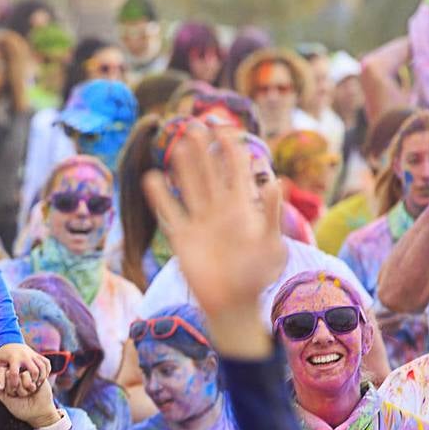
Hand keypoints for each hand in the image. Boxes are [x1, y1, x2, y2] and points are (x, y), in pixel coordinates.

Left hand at [0, 342, 48, 396]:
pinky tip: (42, 378)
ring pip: (42, 367)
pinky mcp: (38, 355)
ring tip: (36, 384)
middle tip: (29, 388)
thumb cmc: (3, 356)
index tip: (13, 391)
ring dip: (41, 377)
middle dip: (32, 381)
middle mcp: (25, 355)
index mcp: (13, 358)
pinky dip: (47, 371)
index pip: (15, 374)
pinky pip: (47, 363)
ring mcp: (33, 354)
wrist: (11, 341)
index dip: (14, 384)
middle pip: (34, 371)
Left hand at [0, 368, 59, 426]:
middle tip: (21, 395)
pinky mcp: (36, 372)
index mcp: (7, 379)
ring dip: (23, 388)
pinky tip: (35, 389)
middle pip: (9, 375)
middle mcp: (16, 374)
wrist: (38, 413)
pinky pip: (29, 374)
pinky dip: (31, 385)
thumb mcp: (5, 398)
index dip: (7, 389)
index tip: (12, 396)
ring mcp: (26, 372)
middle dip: (15, 389)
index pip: (0, 376)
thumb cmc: (21, 407)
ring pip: (19, 375)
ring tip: (28, 393)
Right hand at [143, 121, 282, 354]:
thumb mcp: (271, 245)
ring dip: (184, 167)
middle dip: (203, 149)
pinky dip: (160, 197)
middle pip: (209, 173)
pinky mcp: (182, 238)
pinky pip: (170, 213)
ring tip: (178, 144)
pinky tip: (152, 179)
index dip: (230, 148)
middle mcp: (219, 210)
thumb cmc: (256, 276)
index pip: (236, 171)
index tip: (223, 127)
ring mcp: (199, 223)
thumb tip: (276, 181)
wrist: (233, 304)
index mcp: (242, 208)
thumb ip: (273, 214)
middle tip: (194, 124)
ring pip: (190, 187)